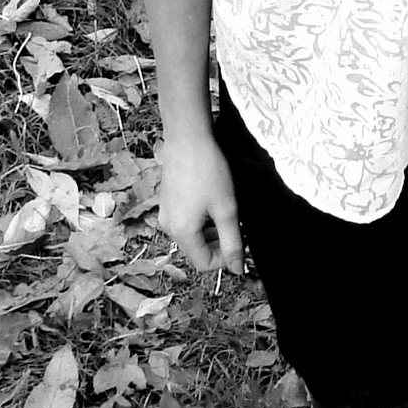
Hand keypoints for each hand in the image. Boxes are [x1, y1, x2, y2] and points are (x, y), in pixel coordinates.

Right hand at [158, 132, 245, 275]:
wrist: (187, 138)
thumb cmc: (209, 171)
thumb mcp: (226, 209)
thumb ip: (233, 242)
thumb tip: (238, 269)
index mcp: (182, 232)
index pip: (205, 264)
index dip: (226, 259)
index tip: (243, 242)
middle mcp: (168, 227)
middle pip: (197, 250)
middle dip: (220, 244)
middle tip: (239, 227)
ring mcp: (165, 213)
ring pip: (192, 236)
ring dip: (212, 231)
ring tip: (228, 212)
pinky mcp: (166, 201)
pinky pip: (185, 221)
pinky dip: (202, 220)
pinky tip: (214, 201)